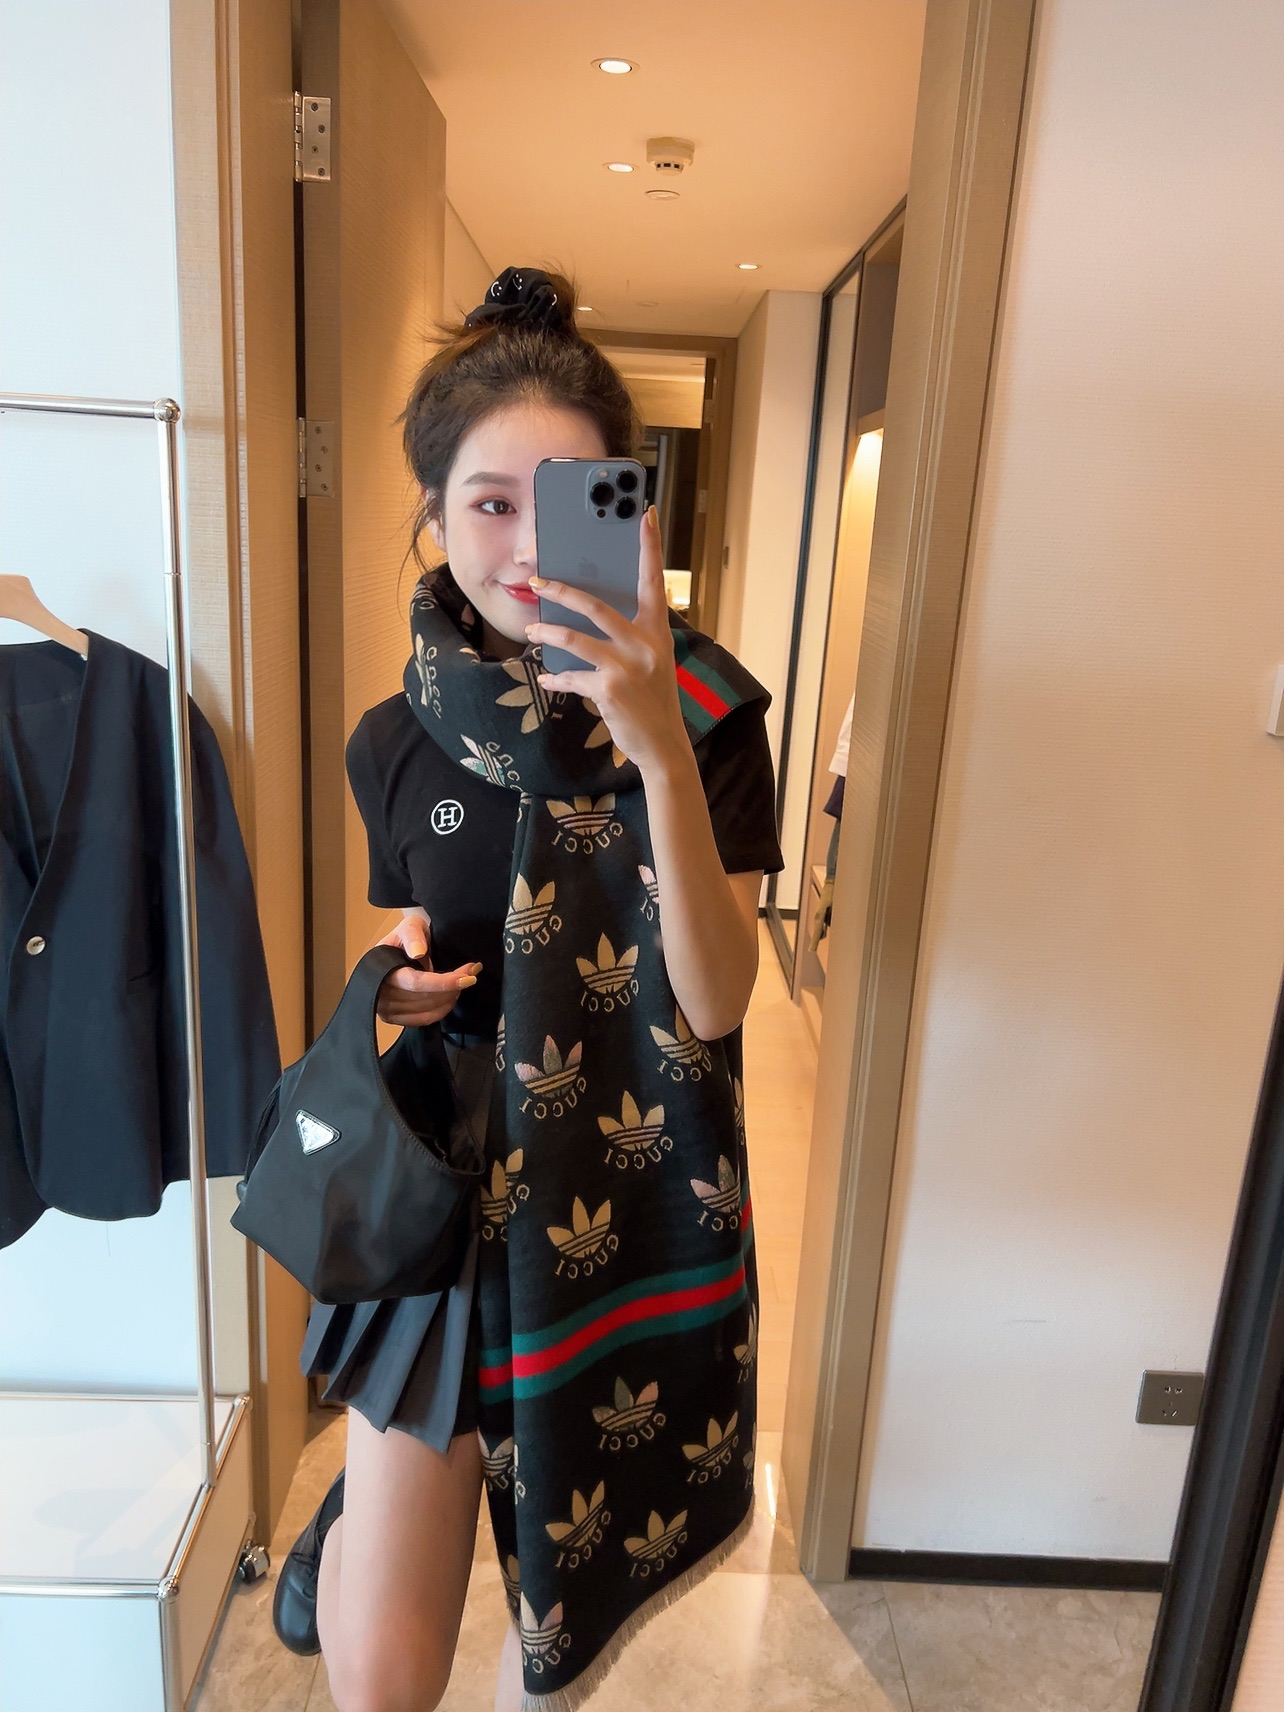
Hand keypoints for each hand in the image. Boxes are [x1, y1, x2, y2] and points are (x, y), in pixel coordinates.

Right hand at [374, 914, 480, 1026]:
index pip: (416, 982)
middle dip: (453, 987)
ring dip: (451, 997)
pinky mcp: (396, 1018)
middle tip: (472, 973)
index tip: (468, 978)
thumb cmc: (406, 937)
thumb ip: (412, 935)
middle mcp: (381, 993)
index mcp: (382, 969)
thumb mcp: (410, 926)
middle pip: (425, 999)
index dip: (443, 983)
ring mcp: (386, 1009)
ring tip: (464, 980)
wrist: (401, 948)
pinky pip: (425, 1019)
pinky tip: (452, 994)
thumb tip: (417, 952)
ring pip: (428, 1011)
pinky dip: (443, 1008)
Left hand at [525, 505, 688, 777]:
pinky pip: (571, 676)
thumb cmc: (653, 699)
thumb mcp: (652, 660)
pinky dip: (556, 678)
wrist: (663, 744)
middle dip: (560, 591)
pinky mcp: (609, 689)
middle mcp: (644, 644)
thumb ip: (631, 636)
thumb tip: (590, 616)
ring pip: (574, 638)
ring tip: (529, 632)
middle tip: (536, 581)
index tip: (645, 515)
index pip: (652, 580)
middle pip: (595, 605)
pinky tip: (547, 679)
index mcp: (657, 630)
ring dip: (546, 634)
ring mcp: (626, 666)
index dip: (650, 546)